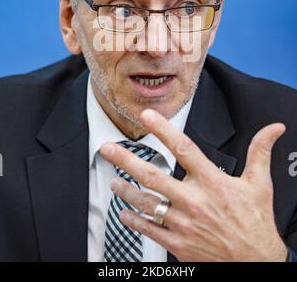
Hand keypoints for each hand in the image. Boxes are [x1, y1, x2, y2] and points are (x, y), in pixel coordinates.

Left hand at [100, 109, 287, 261]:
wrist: (256, 264)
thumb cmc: (256, 223)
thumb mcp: (259, 184)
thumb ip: (260, 152)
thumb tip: (274, 129)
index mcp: (212, 182)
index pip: (183, 148)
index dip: (163, 129)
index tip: (147, 116)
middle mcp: (194, 201)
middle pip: (153, 175)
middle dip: (126, 159)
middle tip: (107, 148)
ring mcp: (183, 223)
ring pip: (146, 202)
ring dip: (126, 190)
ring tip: (113, 180)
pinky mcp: (178, 244)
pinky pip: (149, 230)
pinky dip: (134, 220)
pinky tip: (124, 212)